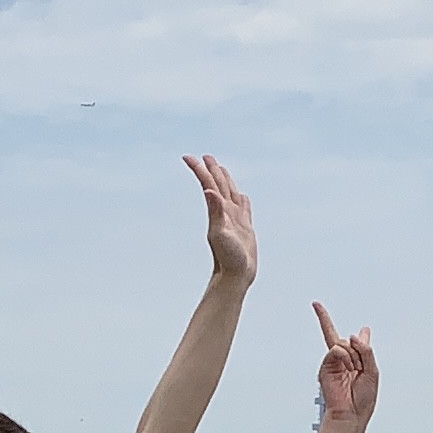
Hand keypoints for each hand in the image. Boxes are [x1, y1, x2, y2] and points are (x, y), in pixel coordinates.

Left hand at [187, 153, 256, 284]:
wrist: (236, 276)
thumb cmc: (229, 258)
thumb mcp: (221, 233)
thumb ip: (216, 211)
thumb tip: (208, 190)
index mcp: (219, 211)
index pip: (208, 184)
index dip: (199, 170)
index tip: (187, 157)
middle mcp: (226, 213)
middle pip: (218, 185)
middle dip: (212, 170)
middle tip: (205, 156)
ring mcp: (235, 220)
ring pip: (230, 194)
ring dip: (225, 180)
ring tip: (221, 169)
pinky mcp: (244, 228)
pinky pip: (243, 208)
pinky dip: (241, 199)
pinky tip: (240, 197)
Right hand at [311, 302, 377, 430]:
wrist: (351, 414)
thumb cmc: (363, 398)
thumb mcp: (373, 371)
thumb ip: (366, 350)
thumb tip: (352, 336)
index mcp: (357, 358)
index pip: (350, 338)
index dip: (333, 322)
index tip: (316, 305)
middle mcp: (344, 358)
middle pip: (345, 340)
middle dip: (356, 352)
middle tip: (358, 369)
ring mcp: (333, 362)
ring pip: (343, 344)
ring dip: (352, 357)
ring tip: (354, 373)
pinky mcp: (325, 366)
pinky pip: (336, 350)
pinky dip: (344, 357)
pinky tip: (348, 369)